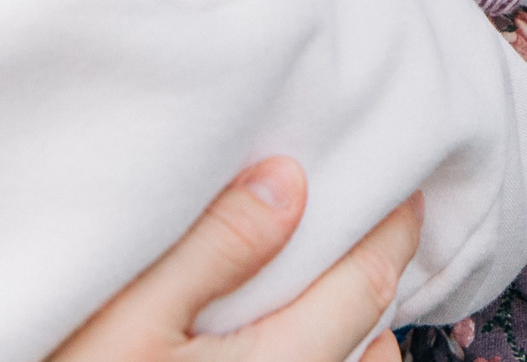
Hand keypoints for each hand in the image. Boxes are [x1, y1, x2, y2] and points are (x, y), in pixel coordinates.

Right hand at [50, 158, 418, 361]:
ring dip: (349, 342)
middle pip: (375, 343)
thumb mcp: (125, 318)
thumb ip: (213, 249)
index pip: (369, 284)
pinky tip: (278, 351)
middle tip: (348, 239)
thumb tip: (289, 181)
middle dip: (368, 290)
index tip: (401, 194)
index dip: (394, 231)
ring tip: (312, 303)